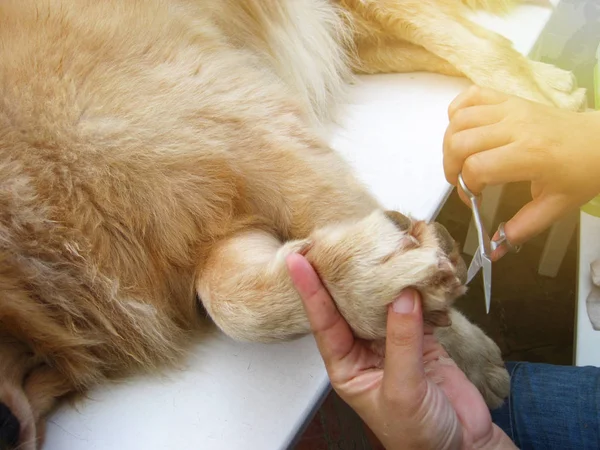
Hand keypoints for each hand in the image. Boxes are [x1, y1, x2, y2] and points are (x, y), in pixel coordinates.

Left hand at [286, 253, 514, 449]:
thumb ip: (401, 343)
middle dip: (345, 275)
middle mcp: (365, 350)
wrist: (462, 448)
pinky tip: (417, 272)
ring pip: (383, 304)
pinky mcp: (421, 341)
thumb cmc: (417, 435)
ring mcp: (393, 343)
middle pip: (351, 305)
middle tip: (336, 241)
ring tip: (379, 247)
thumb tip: (401, 297)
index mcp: (347, 366)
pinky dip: (419, 292)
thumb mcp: (402, 390)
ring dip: (385, 279)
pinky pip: (416, 310)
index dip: (310, 289)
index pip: (323, 321)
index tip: (298, 260)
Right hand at [443, 86, 599, 259]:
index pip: (477, 168)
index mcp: (530, 155)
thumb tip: (494, 251)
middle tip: (462, 181)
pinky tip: (463, 129)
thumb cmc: (580, 174)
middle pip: (459, 143)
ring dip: (449, 144)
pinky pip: (470, 96)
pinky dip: (457, 111)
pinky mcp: (508, 99)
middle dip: (451, 168)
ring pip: (459, 120)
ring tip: (460, 159)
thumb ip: (521, 229)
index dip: (466, 188)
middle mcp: (516, 127)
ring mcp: (511, 109)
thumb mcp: (555, 207)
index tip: (474, 200)